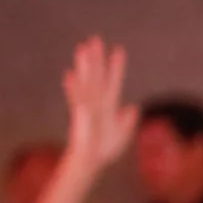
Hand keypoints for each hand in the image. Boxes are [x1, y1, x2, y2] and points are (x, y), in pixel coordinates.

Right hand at [61, 37, 137, 176]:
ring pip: (86, 83)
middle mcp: (97, 102)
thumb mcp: (122, 135)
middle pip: (96, 76)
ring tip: (82, 49)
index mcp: (108, 105)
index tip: (119, 49)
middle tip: (94, 39)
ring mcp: (88, 108)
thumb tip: (132, 107)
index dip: (116, 67)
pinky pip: (77, 101)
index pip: (113, 81)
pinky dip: (74, 89)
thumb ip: (127, 121)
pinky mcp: (80, 117)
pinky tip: (70, 76)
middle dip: (96, 59)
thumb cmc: (104, 149)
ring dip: (84, 67)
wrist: (92, 163)